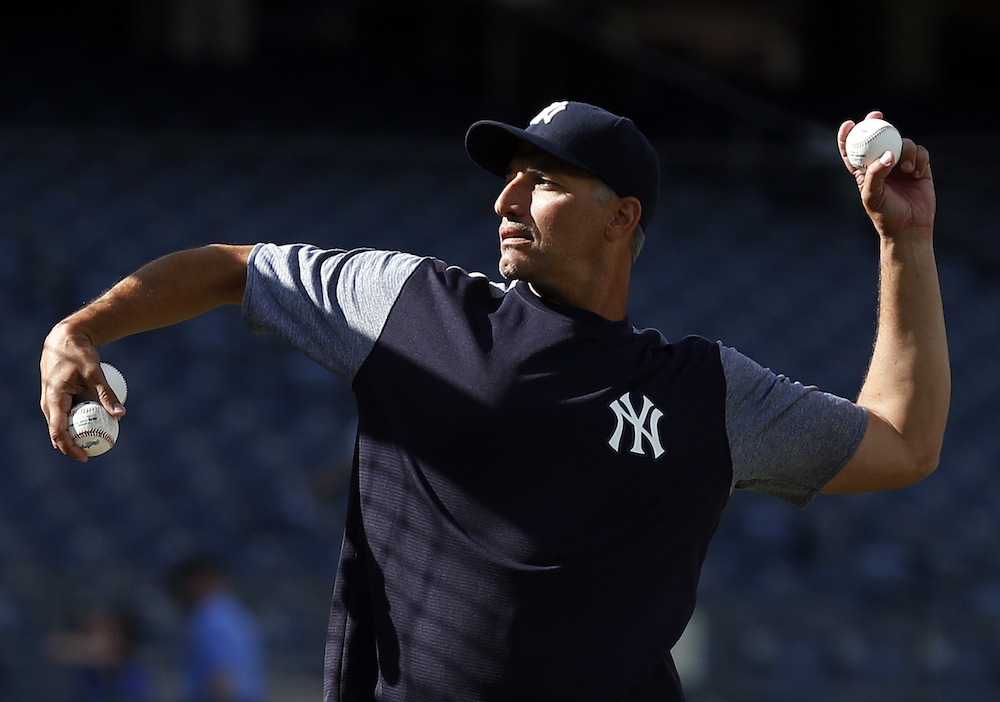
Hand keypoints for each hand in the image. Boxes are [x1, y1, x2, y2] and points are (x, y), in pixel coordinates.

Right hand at [40, 323, 125, 461]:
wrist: (65, 338)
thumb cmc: (79, 354)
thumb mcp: (95, 372)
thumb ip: (106, 393)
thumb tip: (121, 415)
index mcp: (53, 400)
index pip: (57, 432)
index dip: (70, 448)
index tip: (85, 457)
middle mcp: (49, 404)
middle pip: (59, 433)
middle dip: (75, 445)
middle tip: (96, 452)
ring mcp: (53, 402)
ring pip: (63, 426)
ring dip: (78, 435)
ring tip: (99, 443)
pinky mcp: (59, 398)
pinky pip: (68, 416)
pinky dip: (80, 422)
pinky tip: (98, 425)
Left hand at [838, 111, 934, 238]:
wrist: (909, 228)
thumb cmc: (885, 214)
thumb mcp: (872, 195)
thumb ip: (876, 174)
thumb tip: (888, 154)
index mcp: (864, 172)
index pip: (853, 151)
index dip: (848, 136)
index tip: (849, 124)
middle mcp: (882, 165)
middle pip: (879, 139)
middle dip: (877, 124)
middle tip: (877, 116)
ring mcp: (901, 165)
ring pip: (902, 143)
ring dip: (906, 150)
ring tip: (907, 169)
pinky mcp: (919, 167)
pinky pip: (920, 152)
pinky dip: (920, 158)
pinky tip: (917, 173)